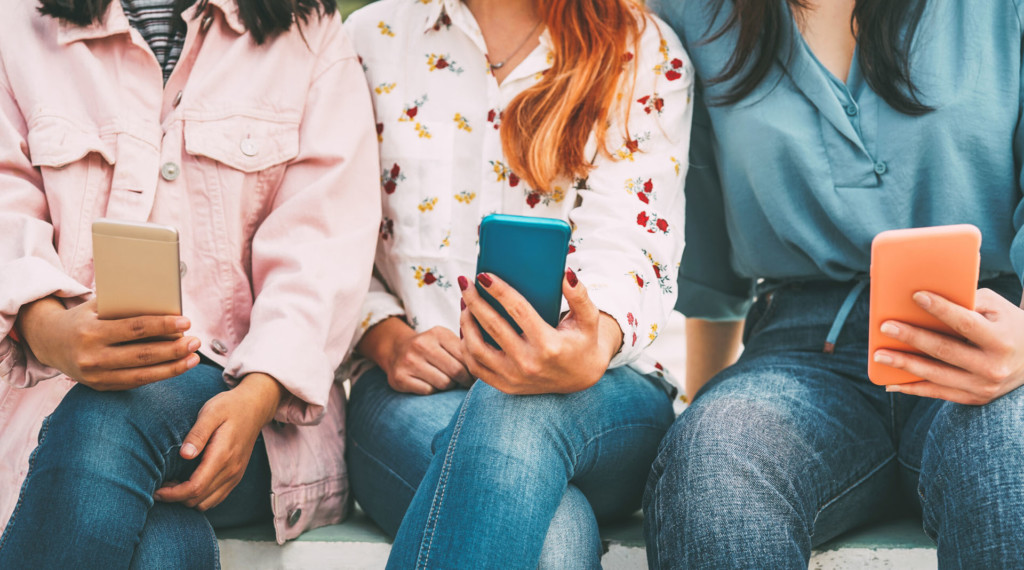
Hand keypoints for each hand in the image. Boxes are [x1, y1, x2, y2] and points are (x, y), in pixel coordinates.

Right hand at [17, 297, 200, 389]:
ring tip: (194, 358)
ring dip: (173, 368)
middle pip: (142, 355)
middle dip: (173, 349)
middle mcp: (92, 357)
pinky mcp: (101, 387)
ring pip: (142, 374)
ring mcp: (96, 376)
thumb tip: (166, 306)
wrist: (49, 342)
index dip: (162, 326)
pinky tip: (177, 367)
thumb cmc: (84, 318)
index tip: (186, 322)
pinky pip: (135, 382)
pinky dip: (158, 375)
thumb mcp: (98, 306)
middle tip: (196, 341)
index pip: (134, 329)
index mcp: (91, 332)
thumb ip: (126, 307)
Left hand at [154, 372, 284, 510]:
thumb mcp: (211, 412)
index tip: (156, 491)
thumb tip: (184, 455)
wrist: (255, 407)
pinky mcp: (236, 476)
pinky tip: (188, 484)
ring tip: (173, 484)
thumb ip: (198, 434)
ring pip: (207, 503)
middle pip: (199, 500)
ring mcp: (235, 475)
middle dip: (176, 498)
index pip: (195, 488)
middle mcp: (231, 470)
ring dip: (187, 500)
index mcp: (222, 456)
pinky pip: (216, 498)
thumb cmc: (230, 407)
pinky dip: (199, 498)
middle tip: (160, 485)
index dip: (173, 494)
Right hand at [386, 326, 473, 393]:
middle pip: (456, 372)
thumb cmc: (430, 348)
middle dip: (464, 381)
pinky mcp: (400, 377)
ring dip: (448, 386)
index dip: (474, 370)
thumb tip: (488, 367)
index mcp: (438, 333)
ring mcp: (409, 361)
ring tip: (446, 381)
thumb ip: (464, 349)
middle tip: (465, 383)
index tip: (476, 376)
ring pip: (443, 383)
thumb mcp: (445, 340)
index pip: (465, 357)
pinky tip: (430, 384)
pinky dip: (433, 391)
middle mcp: (422, 345)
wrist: (396, 350)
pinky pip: (428, 391)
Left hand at [458, 269, 621, 394]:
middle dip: (475, 301)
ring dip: (466, 323)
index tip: (483, 275)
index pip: (518, 311)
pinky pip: (476, 367)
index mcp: (549, 345)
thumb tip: (566, 274)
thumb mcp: (588, 318)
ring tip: (464, 303)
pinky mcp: (506, 386)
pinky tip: (466, 327)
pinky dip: (466, 346)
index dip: (499, 291)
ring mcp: (515, 378)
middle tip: (466, 282)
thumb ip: (580, 296)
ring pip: (477, 349)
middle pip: (493, 327)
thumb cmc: (583, 341)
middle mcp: (529, 364)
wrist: (581, 378)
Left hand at [874, 288, 1023, 404]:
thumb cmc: (1007, 325)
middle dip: (912, 338)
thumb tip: (926, 300)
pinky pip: (937, 394)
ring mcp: (983, 386)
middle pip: (945, 350)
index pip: (966, 323)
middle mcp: (993, 366)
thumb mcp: (998, 309)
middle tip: (885, 327)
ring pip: (936, 375)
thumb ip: (968, 301)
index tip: (916, 296)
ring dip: (904, 365)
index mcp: (1002, 340)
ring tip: (879, 355)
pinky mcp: (974, 398)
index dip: (941, 309)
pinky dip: (912, 388)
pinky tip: (890, 383)